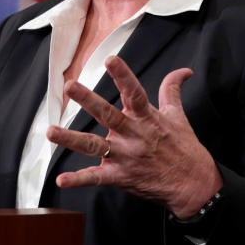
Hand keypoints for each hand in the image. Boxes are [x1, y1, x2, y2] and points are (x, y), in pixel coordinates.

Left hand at [47, 56, 221, 218]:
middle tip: (70, 86)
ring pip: (94, 145)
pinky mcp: (120, 176)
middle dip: (88, 100)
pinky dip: (78, 180)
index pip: (134, 92)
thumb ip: (172, 90)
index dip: (122, 75)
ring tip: (50, 132)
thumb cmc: (185, 149)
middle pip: (108, 114)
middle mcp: (134, 135)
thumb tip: (184, 71)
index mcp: (147, 118)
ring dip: (71, 139)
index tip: (110, 59)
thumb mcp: (178, 116)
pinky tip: (61, 180)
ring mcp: (125, 157)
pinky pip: (96, 178)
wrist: (195, 186)